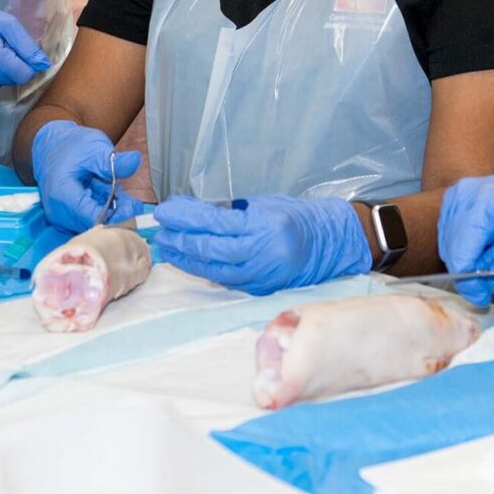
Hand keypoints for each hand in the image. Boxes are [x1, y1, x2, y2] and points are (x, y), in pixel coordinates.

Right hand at [30, 120, 144, 231]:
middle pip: (93, 225)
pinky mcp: (67, 218)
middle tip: (134, 203)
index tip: (134, 208)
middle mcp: (58, 211)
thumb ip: (114, 161)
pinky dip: (103, 213)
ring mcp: (61, 217)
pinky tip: (113, 200)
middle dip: (116, 216)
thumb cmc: (72, 146)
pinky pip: (88, 221)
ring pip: (93, 225)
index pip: (91, 217)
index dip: (115, 217)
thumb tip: (135, 160)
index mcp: (62, 194)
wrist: (53, 147)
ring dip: (111, 215)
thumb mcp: (95, 149)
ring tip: (124, 198)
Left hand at [152, 195, 370, 294]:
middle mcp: (263, 252)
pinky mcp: (261, 288)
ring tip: (167, 247)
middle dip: (181, 239)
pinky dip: (205, 270)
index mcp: (265, 225)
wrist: (332, 242)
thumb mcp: (264, 205)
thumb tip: (191, 214)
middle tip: (161, 230)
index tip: (165, 210)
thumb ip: (230, 212)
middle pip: (211, 249)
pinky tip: (189, 261)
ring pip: (214, 269)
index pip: (215, 222)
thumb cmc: (297, 216)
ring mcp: (262, 274)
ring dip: (186, 258)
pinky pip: (226, 279)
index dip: (186, 217)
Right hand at [438, 174, 493, 306]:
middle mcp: (465, 194)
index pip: (461, 253)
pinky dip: (470, 251)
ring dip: (473, 261)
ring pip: (450, 248)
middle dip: (474, 272)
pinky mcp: (454, 202)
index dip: (469, 282)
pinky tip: (492, 246)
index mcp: (486, 201)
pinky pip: (452, 240)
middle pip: (453, 252)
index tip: (483, 298)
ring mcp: (457, 197)